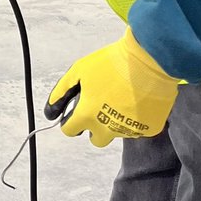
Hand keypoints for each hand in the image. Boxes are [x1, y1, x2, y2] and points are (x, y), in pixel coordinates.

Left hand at [44, 29, 178, 147]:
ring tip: (123, 96)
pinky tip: (139, 99)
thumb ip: (61, 93)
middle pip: (96, 139)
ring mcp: (129, 131)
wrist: (150, 60)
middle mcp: (107, 128)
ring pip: (117, 132)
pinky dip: (137, 118)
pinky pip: (138, 128)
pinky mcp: (149, 129)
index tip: (77, 112)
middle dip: (95, 127)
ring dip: (117, 120)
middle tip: (102, 106)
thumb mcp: (79, 71)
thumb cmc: (112, 63)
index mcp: (87, 115)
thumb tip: (50, 114)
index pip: (69, 131)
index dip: (71, 121)